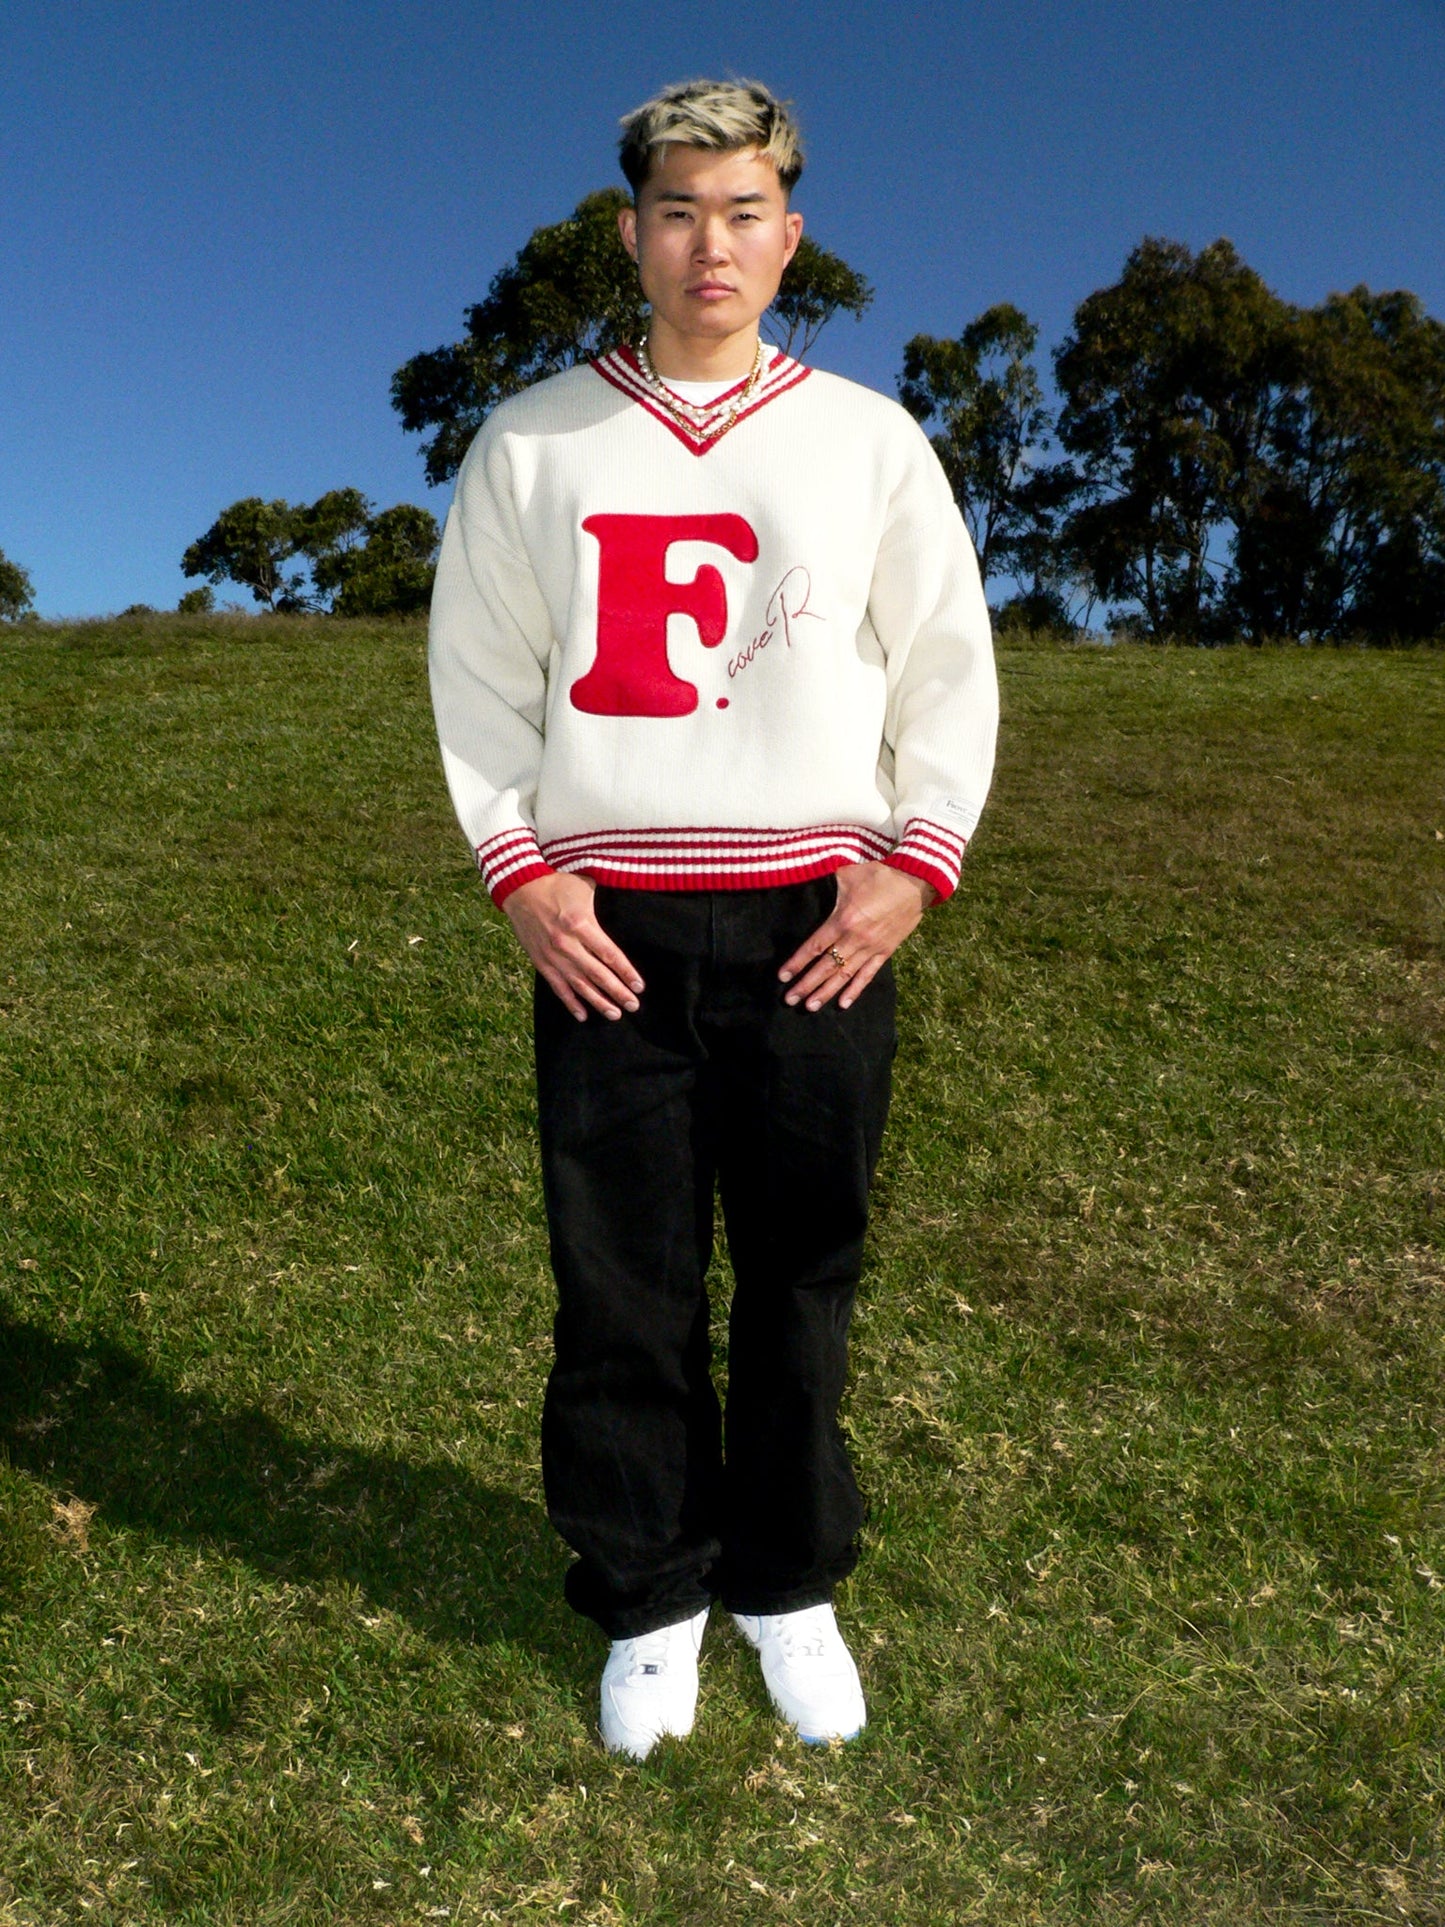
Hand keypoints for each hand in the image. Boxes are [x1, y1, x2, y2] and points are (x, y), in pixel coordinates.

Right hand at [503, 872, 643, 1021]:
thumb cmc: (557, 885)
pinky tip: (583, 1015)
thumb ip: (605, 899)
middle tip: (633, 1006)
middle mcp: (567, 944)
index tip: (639, 987)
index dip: (626, 972)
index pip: (609, 954)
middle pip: (597, 974)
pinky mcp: (541, 962)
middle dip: (617, 992)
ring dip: (598, 1002)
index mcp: (580, 925)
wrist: (520, 889)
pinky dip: (570, 1002)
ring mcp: (552, 956)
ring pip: (579, 985)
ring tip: (615, 1014)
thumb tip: (629, 899)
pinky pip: (558, 987)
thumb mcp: (584, 886)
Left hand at [779, 863, 935, 1011]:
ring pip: (844, 975)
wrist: (915, 882)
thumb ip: (826, 881)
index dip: (797, 963)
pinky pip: (868, 975)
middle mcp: (855, 939)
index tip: (783, 976)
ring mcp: (871, 948)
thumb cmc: (879, 875)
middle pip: (826, 967)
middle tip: (790, 999)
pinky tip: (843, 1004)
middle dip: (806, 985)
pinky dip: (855, 990)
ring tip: (810, 1006)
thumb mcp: (847, 874)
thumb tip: (805, 877)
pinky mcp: (885, 952)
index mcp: (843, 920)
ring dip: (826, 992)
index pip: (815, 947)